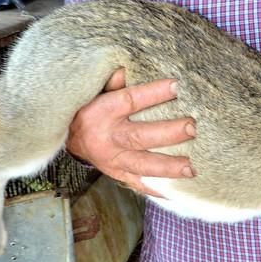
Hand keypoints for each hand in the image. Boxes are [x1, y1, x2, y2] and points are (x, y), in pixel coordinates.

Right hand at [66, 68, 195, 195]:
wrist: (68, 139)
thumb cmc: (89, 110)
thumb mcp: (94, 92)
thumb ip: (112, 83)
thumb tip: (124, 68)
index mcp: (103, 112)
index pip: (131, 100)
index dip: (153, 93)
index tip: (176, 86)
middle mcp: (109, 137)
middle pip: (141, 136)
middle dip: (168, 133)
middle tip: (192, 128)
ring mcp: (114, 159)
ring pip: (143, 164)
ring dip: (168, 167)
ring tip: (190, 168)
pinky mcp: (118, 174)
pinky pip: (138, 184)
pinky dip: (156, 190)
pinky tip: (176, 193)